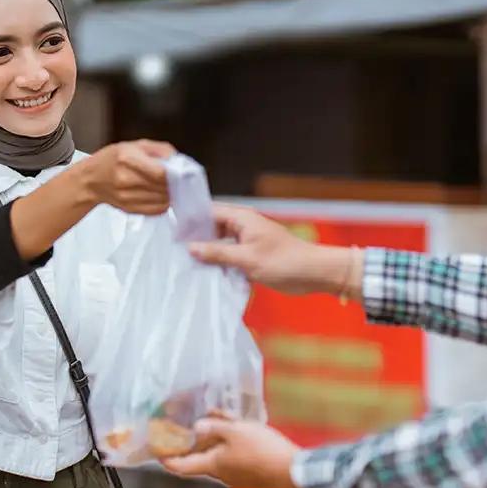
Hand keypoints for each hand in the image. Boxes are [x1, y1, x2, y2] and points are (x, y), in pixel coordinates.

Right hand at [77, 140, 174, 213]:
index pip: (161, 173)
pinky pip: (157, 210)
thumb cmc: (113, 159)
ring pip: (163, 200)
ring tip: (167, 185)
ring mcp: (127, 197)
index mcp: (127, 159)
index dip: (176, 174)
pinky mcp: (130, 209)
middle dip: (175, 183)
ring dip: (170, 194)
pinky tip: (160, 195)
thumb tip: (178, 160)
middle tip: (178, 178)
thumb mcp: (136, 145)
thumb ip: (160, 150)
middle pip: (163, 187)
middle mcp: (126, 180)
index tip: (182, 172)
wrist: (91, 179)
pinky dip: (164, 203)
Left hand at [160, 417, 301, 487]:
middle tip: (189, 427)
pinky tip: (238, 431)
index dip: (166, 459)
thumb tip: (196, 428)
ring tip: (218, 422)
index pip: (180, 467)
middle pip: (199, 460)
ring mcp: (236, 476)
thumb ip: (214, 428)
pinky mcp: (250, 474)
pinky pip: (232, 458)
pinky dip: (229, 445)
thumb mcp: (235, 431)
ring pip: (217, 457)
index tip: (157, 450)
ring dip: (214, 441)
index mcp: (212, 465)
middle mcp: (221, 474)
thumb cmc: (262, 450)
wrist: (292, 470)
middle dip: (194, 443)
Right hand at [188, 204, 356, 296]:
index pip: (209, 212)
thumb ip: (218, 253)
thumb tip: (191, 248)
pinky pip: (230, 258)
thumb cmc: (284, 262)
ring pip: (221, 245)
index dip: (191, 220)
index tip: (172, 231)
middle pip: (212, 229)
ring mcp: (248, 243)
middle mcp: (243, 227)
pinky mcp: (252, 258)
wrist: (314, 273)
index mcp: (242, 219)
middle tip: (174, 251)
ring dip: (208, 255)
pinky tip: (206, 275)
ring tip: (186, 265)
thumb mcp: (247, 259)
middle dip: (197, 239)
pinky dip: (220, 265)